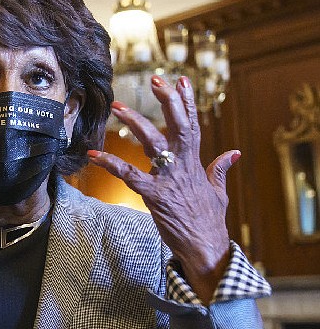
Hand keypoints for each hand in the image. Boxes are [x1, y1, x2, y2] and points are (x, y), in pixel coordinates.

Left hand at [88, 76, 238, 303]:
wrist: (206, 247)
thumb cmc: (209, 220)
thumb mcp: (219, 192)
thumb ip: (221, 169)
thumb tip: (233, 153)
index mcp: (195, 163)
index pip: (192, 126)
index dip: (187, 102)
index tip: (181, 81)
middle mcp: (183, 166)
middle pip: (178, 127)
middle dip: (169, 101)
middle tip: (156, 80)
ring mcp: (169, 180)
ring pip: (153, 144)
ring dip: (136, 122)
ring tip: (119, 106)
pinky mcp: (154, 196)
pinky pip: (128, 175)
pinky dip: (110, 164)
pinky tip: (94, 154)